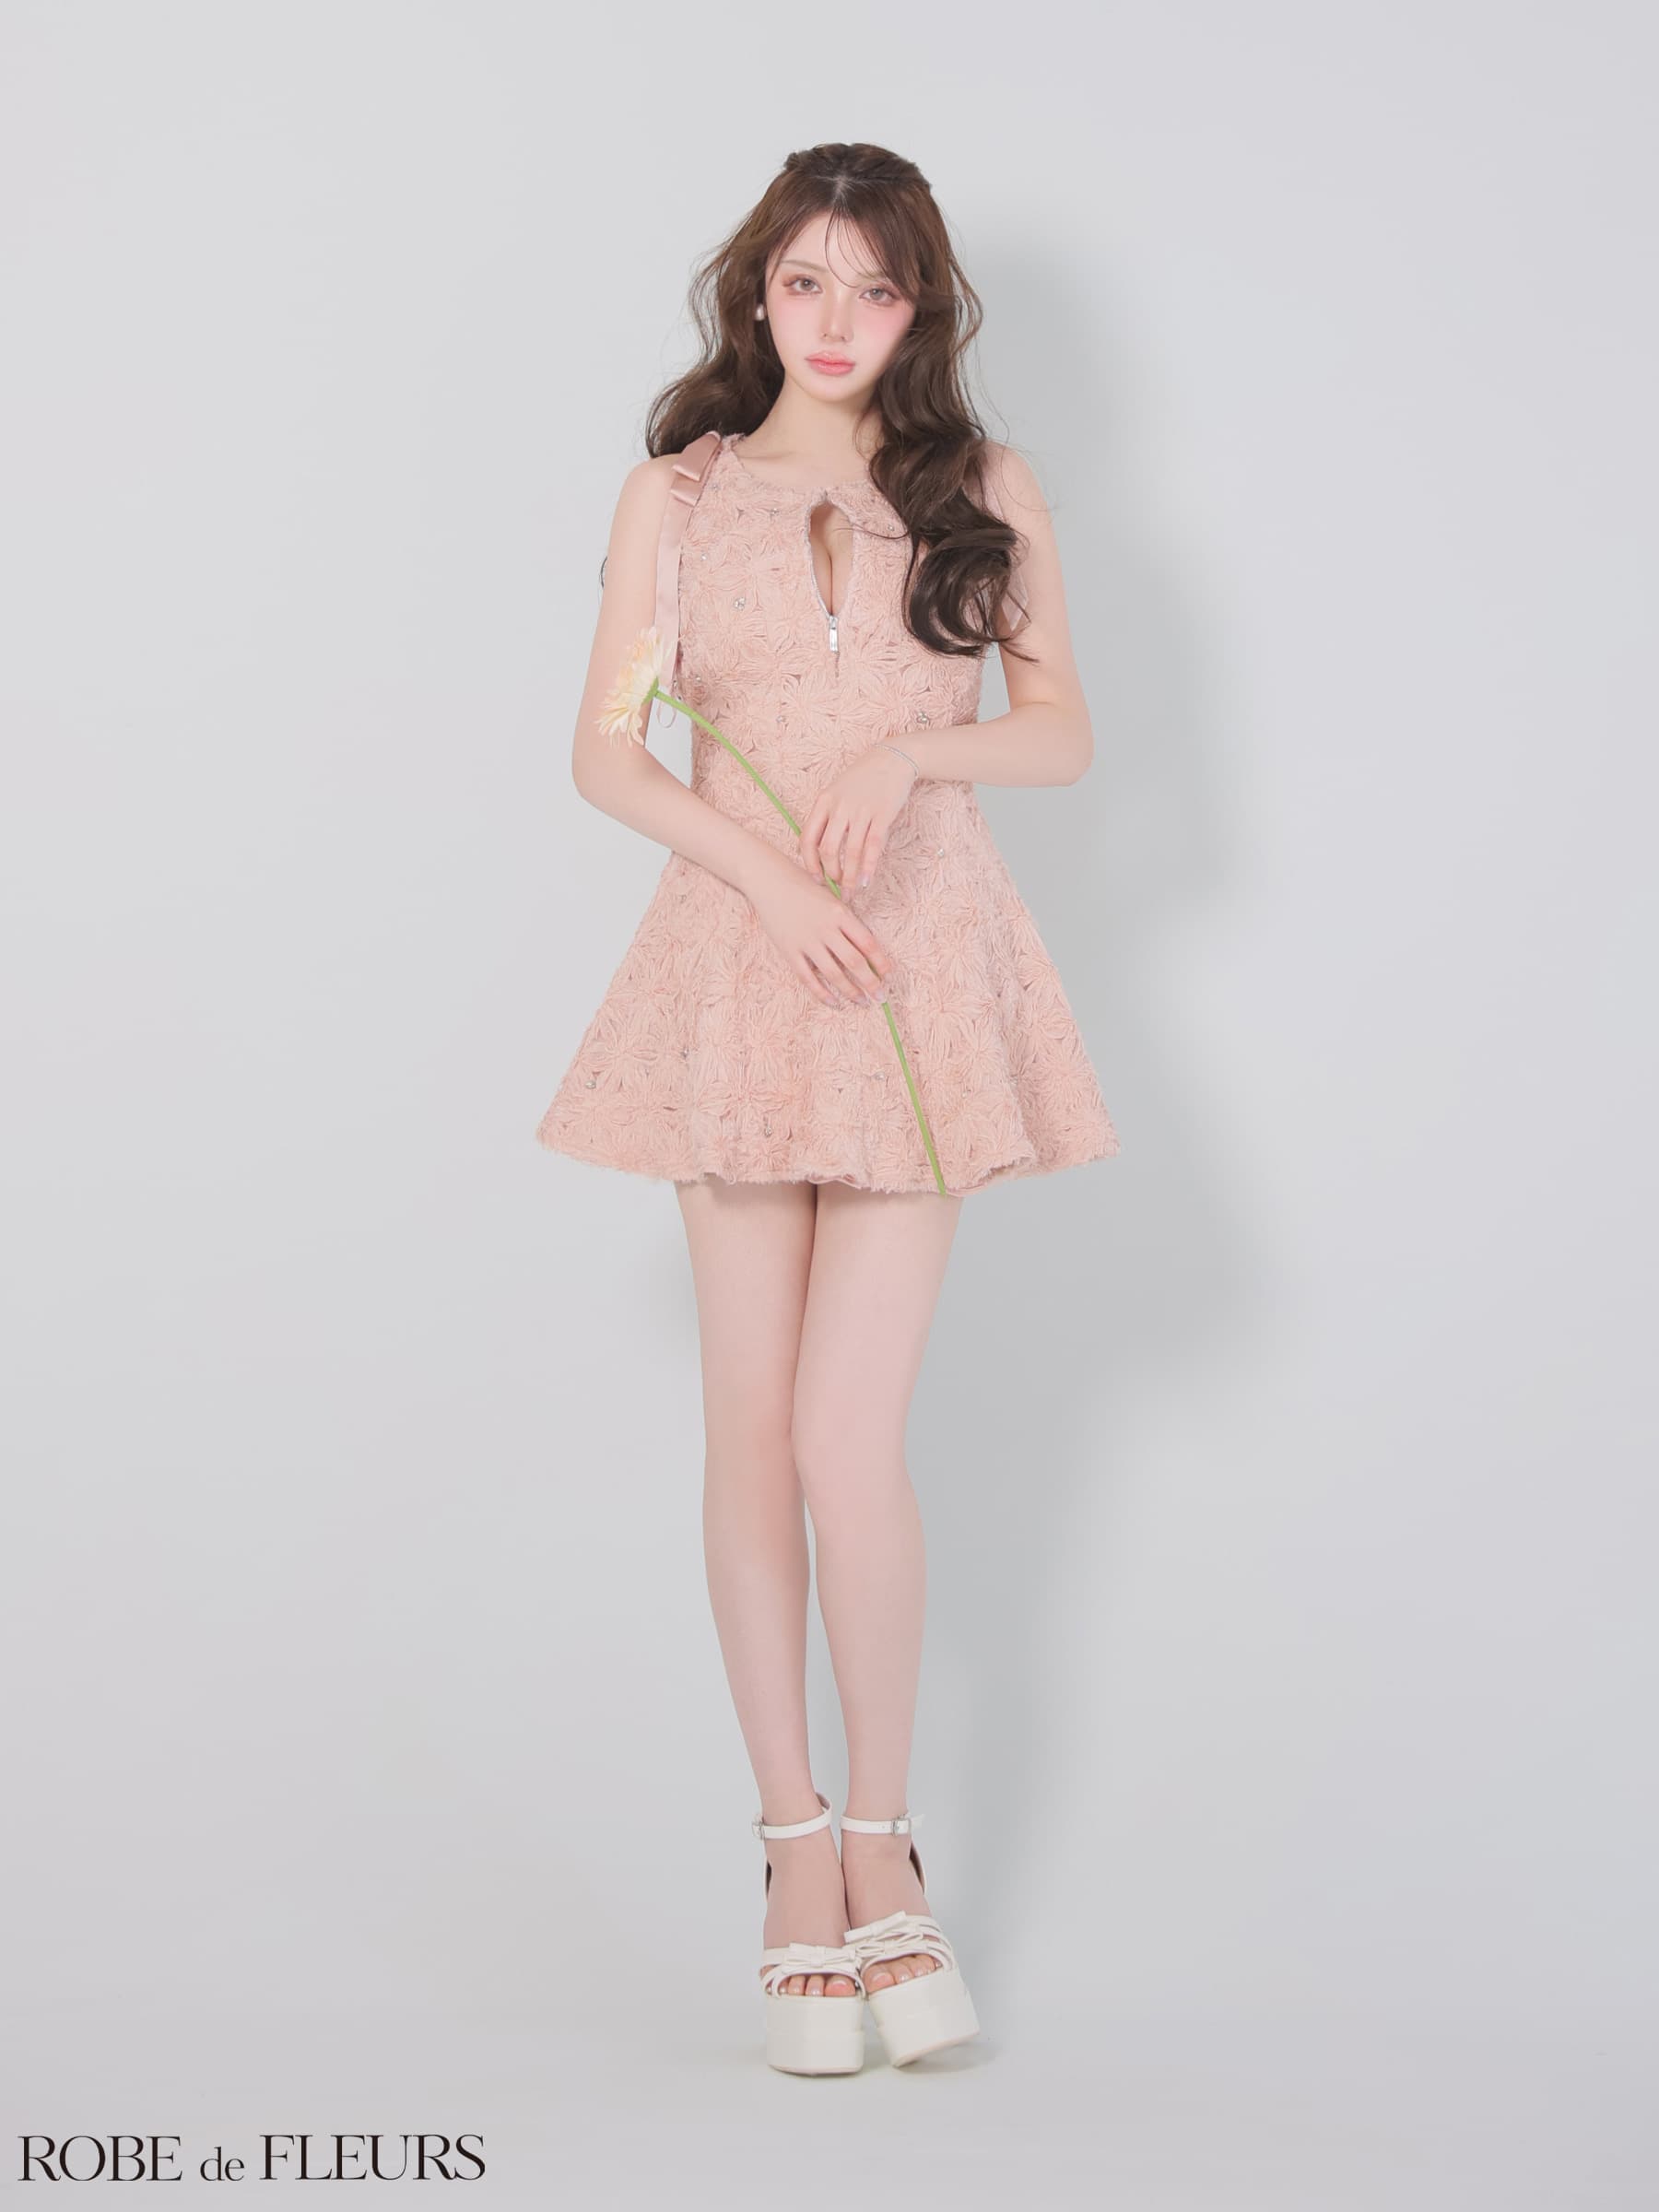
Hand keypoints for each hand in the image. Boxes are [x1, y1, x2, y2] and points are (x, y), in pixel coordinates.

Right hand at [748, 857, 895, 1010]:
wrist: (770, 881)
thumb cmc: (804, 887)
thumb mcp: (832, 898)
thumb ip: (846, 921)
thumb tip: (866, 951)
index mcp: (840, 914)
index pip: (867, 943)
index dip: (880, 962)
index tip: (888, 975)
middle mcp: (825, 929)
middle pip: (854, 961)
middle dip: (870, 982)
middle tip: (881, 996)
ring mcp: (807, 941)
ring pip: (833, 973)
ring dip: (850, 991)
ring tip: (862, 1001)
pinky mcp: (790, 951)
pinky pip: (808, 978)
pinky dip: (822, 993)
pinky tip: (835, 1002)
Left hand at [798, 741, 916, 891]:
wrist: (891, 759)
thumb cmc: (862, 779)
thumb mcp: (837, 792)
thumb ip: (827, 817)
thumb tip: (822, 852)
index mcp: (823, 801)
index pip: (807, 838)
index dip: (810, 863)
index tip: (817, 877)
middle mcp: (839, 807)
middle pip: (828, 850)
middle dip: (832, 874)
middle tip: (838, 886)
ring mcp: (861, 810)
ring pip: (851, 852)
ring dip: (851, 876)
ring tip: (853, 891)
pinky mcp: (882, 814)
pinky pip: (873, 846)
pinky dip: (869, 867)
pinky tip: (867, 880)